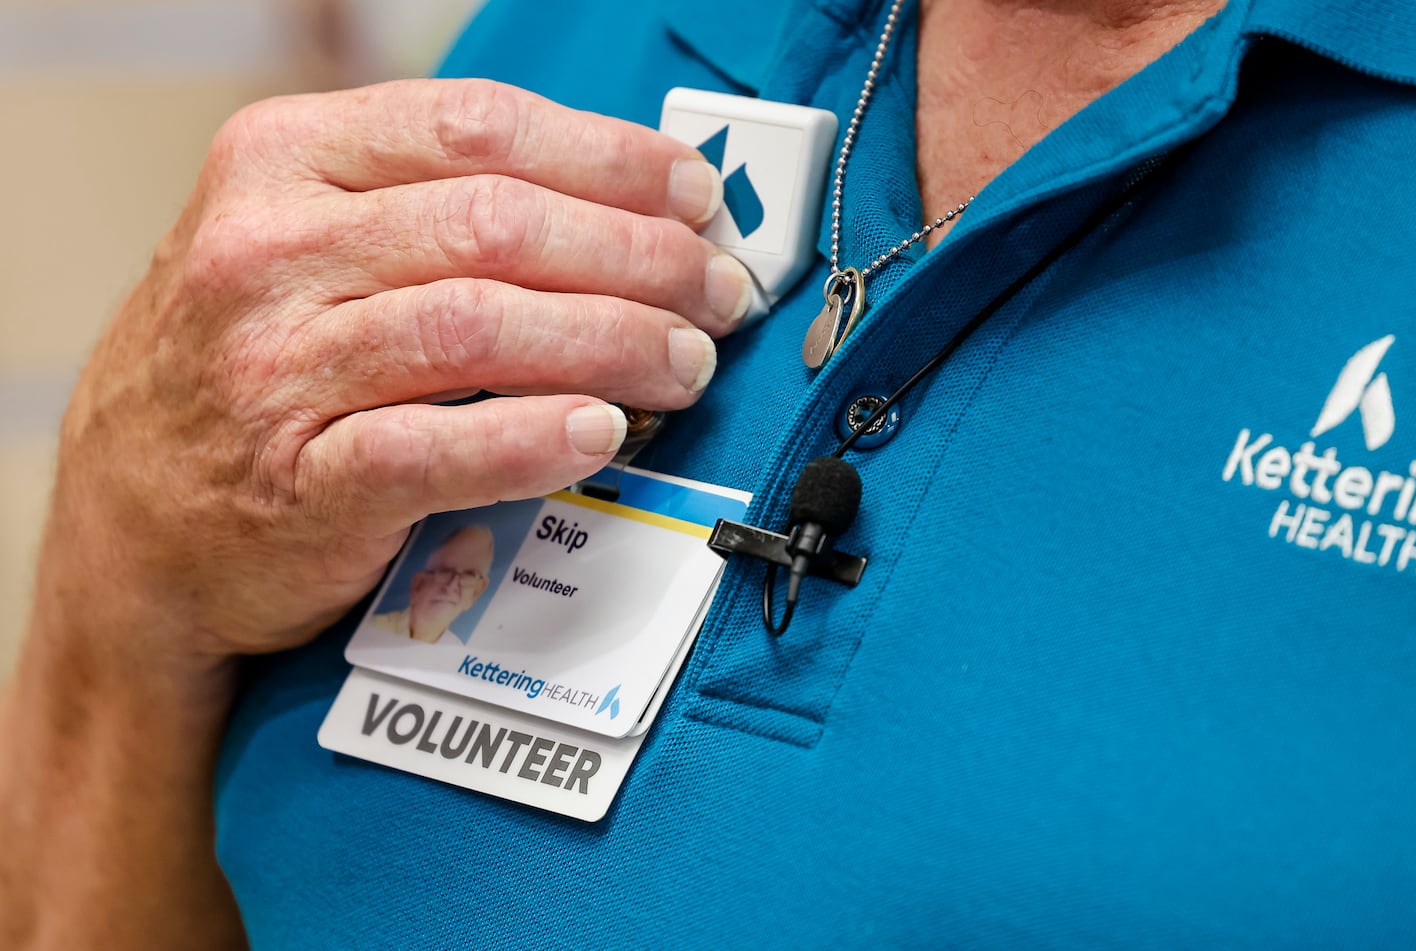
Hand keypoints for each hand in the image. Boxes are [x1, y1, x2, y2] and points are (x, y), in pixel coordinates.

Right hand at [31, 78, 752, 675]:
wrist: (132, 517)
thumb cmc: (247, 360)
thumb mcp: (304, 239)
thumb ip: (432, 208)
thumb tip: (621, 207)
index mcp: (284, 159)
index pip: (478, 128)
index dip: (610, 158)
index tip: (693, 193)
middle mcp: (271, 250)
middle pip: (497, 225)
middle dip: (637, 256)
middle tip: (714, 292)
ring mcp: (275, 367)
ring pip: (477, 327)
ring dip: (611, 341)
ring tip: (686, 362)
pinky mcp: (298, 481)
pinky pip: (435, 450)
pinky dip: (532, 438)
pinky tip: (601, 430)